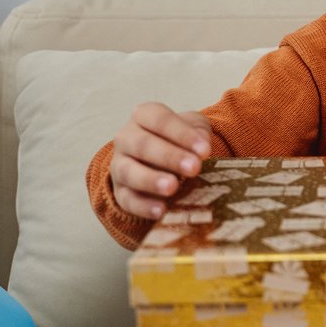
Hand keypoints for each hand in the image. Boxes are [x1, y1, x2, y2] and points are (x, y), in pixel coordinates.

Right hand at [108, 102, 211, 219]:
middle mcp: (126, 138)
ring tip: (172, 187)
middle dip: (169, 157)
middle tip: (194, 168)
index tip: (205, 150)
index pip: (159, 119)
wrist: (160, 161)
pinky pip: (126, 199)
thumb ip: (199, 131)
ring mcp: (120, 165)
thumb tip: (203, 145)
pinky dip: (142, 206)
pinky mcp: (120, 192)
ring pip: (128, 171)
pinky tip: (161, 210)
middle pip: (142, 144)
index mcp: (143, 116)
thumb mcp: (192, 127)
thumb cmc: (178, 139)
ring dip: (150, 180)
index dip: (182, 133)